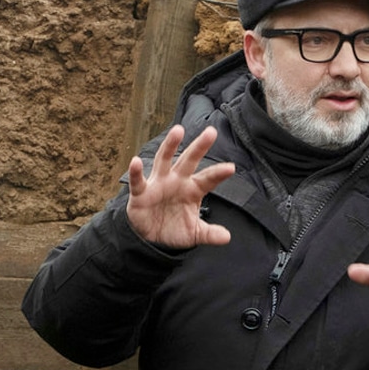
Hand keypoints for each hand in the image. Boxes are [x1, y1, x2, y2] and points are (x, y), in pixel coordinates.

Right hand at [125, 124, 234, 247]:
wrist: (151, 238)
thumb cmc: (174, 229)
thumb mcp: (194, 234)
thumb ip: (209, 234)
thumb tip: (227, 238)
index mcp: (192, 190)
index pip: (208, 179)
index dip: (218, 174)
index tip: (232, 168)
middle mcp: (176, 181)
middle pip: (189, 160)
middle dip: (199, 147)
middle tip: (211, 132)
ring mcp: (158, 184)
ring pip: (164, 160)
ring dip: (170, 146)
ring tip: (178, 130)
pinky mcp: (141, 193)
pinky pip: (138, 181)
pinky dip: (136, 171)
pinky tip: (136, 161)